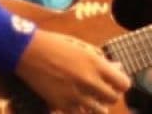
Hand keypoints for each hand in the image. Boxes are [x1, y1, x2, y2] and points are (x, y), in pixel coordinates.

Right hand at [15, 30, 130, 112]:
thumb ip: (100, 59)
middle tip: (102, 89)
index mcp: (96, 64)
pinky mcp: (62, 105)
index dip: (120, 83)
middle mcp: (89, 82)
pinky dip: (80, 108)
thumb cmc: (55, 44)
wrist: (27, 52)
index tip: (114, 81)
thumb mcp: (81, 47)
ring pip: (100, 110)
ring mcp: (76, 95)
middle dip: (110, 94)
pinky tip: (75, 99)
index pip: (123, 83)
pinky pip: (80, 113)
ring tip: (90, 96)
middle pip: (113, 99)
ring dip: (97, 104)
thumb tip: (116, 68)